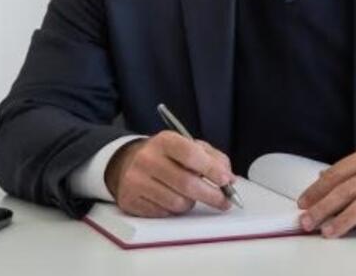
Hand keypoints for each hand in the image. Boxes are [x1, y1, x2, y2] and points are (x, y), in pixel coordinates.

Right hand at [104, 131, 235, 216]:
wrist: (127, 162)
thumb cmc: (165, 155)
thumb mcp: (188, 146)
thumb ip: (212, 158)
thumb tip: (228, 178)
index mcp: (164, 141)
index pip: (191, 155)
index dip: (212, 170)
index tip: (227, 180)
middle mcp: (147, 159)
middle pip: (186, 183)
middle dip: (211, 195)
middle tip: (224, 201)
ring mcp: (136, 181)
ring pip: (177, 203)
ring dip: (190, 203)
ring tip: (189, 195)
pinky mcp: (130, 201)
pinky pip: (163, 213)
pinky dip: (174, 210)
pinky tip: (171, 199)